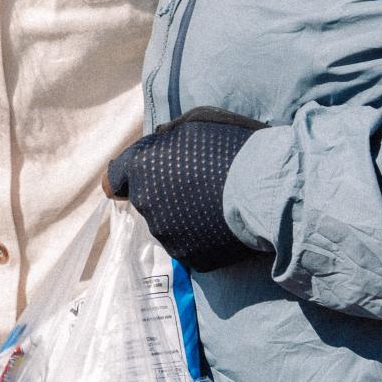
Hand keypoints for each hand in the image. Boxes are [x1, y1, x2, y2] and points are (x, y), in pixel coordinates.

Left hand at [105, 110, 265, 274]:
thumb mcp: (195, 122)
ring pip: (168, 226)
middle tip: (199, 186)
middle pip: (147, 201)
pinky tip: (224, 225)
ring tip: (216, 206)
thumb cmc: (231, 147)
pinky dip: (203, 238)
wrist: (267, 189)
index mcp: (140, 170)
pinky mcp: (191, 258)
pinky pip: (191, 246)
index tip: (139, 180)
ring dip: (184, 217)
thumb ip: (166, 136)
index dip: (126, 180)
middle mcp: (146, 205)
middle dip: (165, 194)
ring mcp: (167, 236)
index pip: (114, 180)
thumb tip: (157, 145)